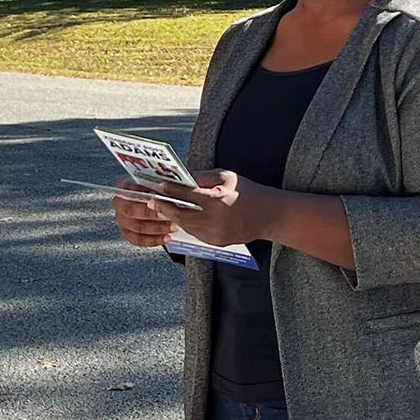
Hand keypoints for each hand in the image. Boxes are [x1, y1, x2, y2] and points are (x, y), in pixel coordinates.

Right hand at [112, 176, 176, 247]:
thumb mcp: (158, 182)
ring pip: (137, 226)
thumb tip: (164, 178)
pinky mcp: (128, 233)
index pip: (127, 187)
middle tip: (166, 214)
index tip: (155, 194)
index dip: (141, 191)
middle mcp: (120, 203)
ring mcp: (122, 220)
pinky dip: (153, 240)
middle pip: (131, 209)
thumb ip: (160, 179)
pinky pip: (139, 240)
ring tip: (172, 226)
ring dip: (157, 228)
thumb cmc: (156, 193)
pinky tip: (166, 237)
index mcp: (124, 186)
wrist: (156, 205)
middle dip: (150, 213)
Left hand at [144, 169, 267, 247]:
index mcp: (218, 201)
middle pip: (182, 215)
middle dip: (164, 207)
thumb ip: (202, 178)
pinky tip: (180, 216)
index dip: (171, 191)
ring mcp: (216, 234)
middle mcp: (215, 221)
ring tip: (161, 208)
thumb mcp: (226, 177)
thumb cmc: (247, 191)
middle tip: (151, 201)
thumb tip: (180, 177)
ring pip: (186, 225)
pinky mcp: (216, 242)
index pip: (188, 195)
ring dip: (173, 217)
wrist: (268, 215)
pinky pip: (196, 233)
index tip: (159, 186)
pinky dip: (187, 224)